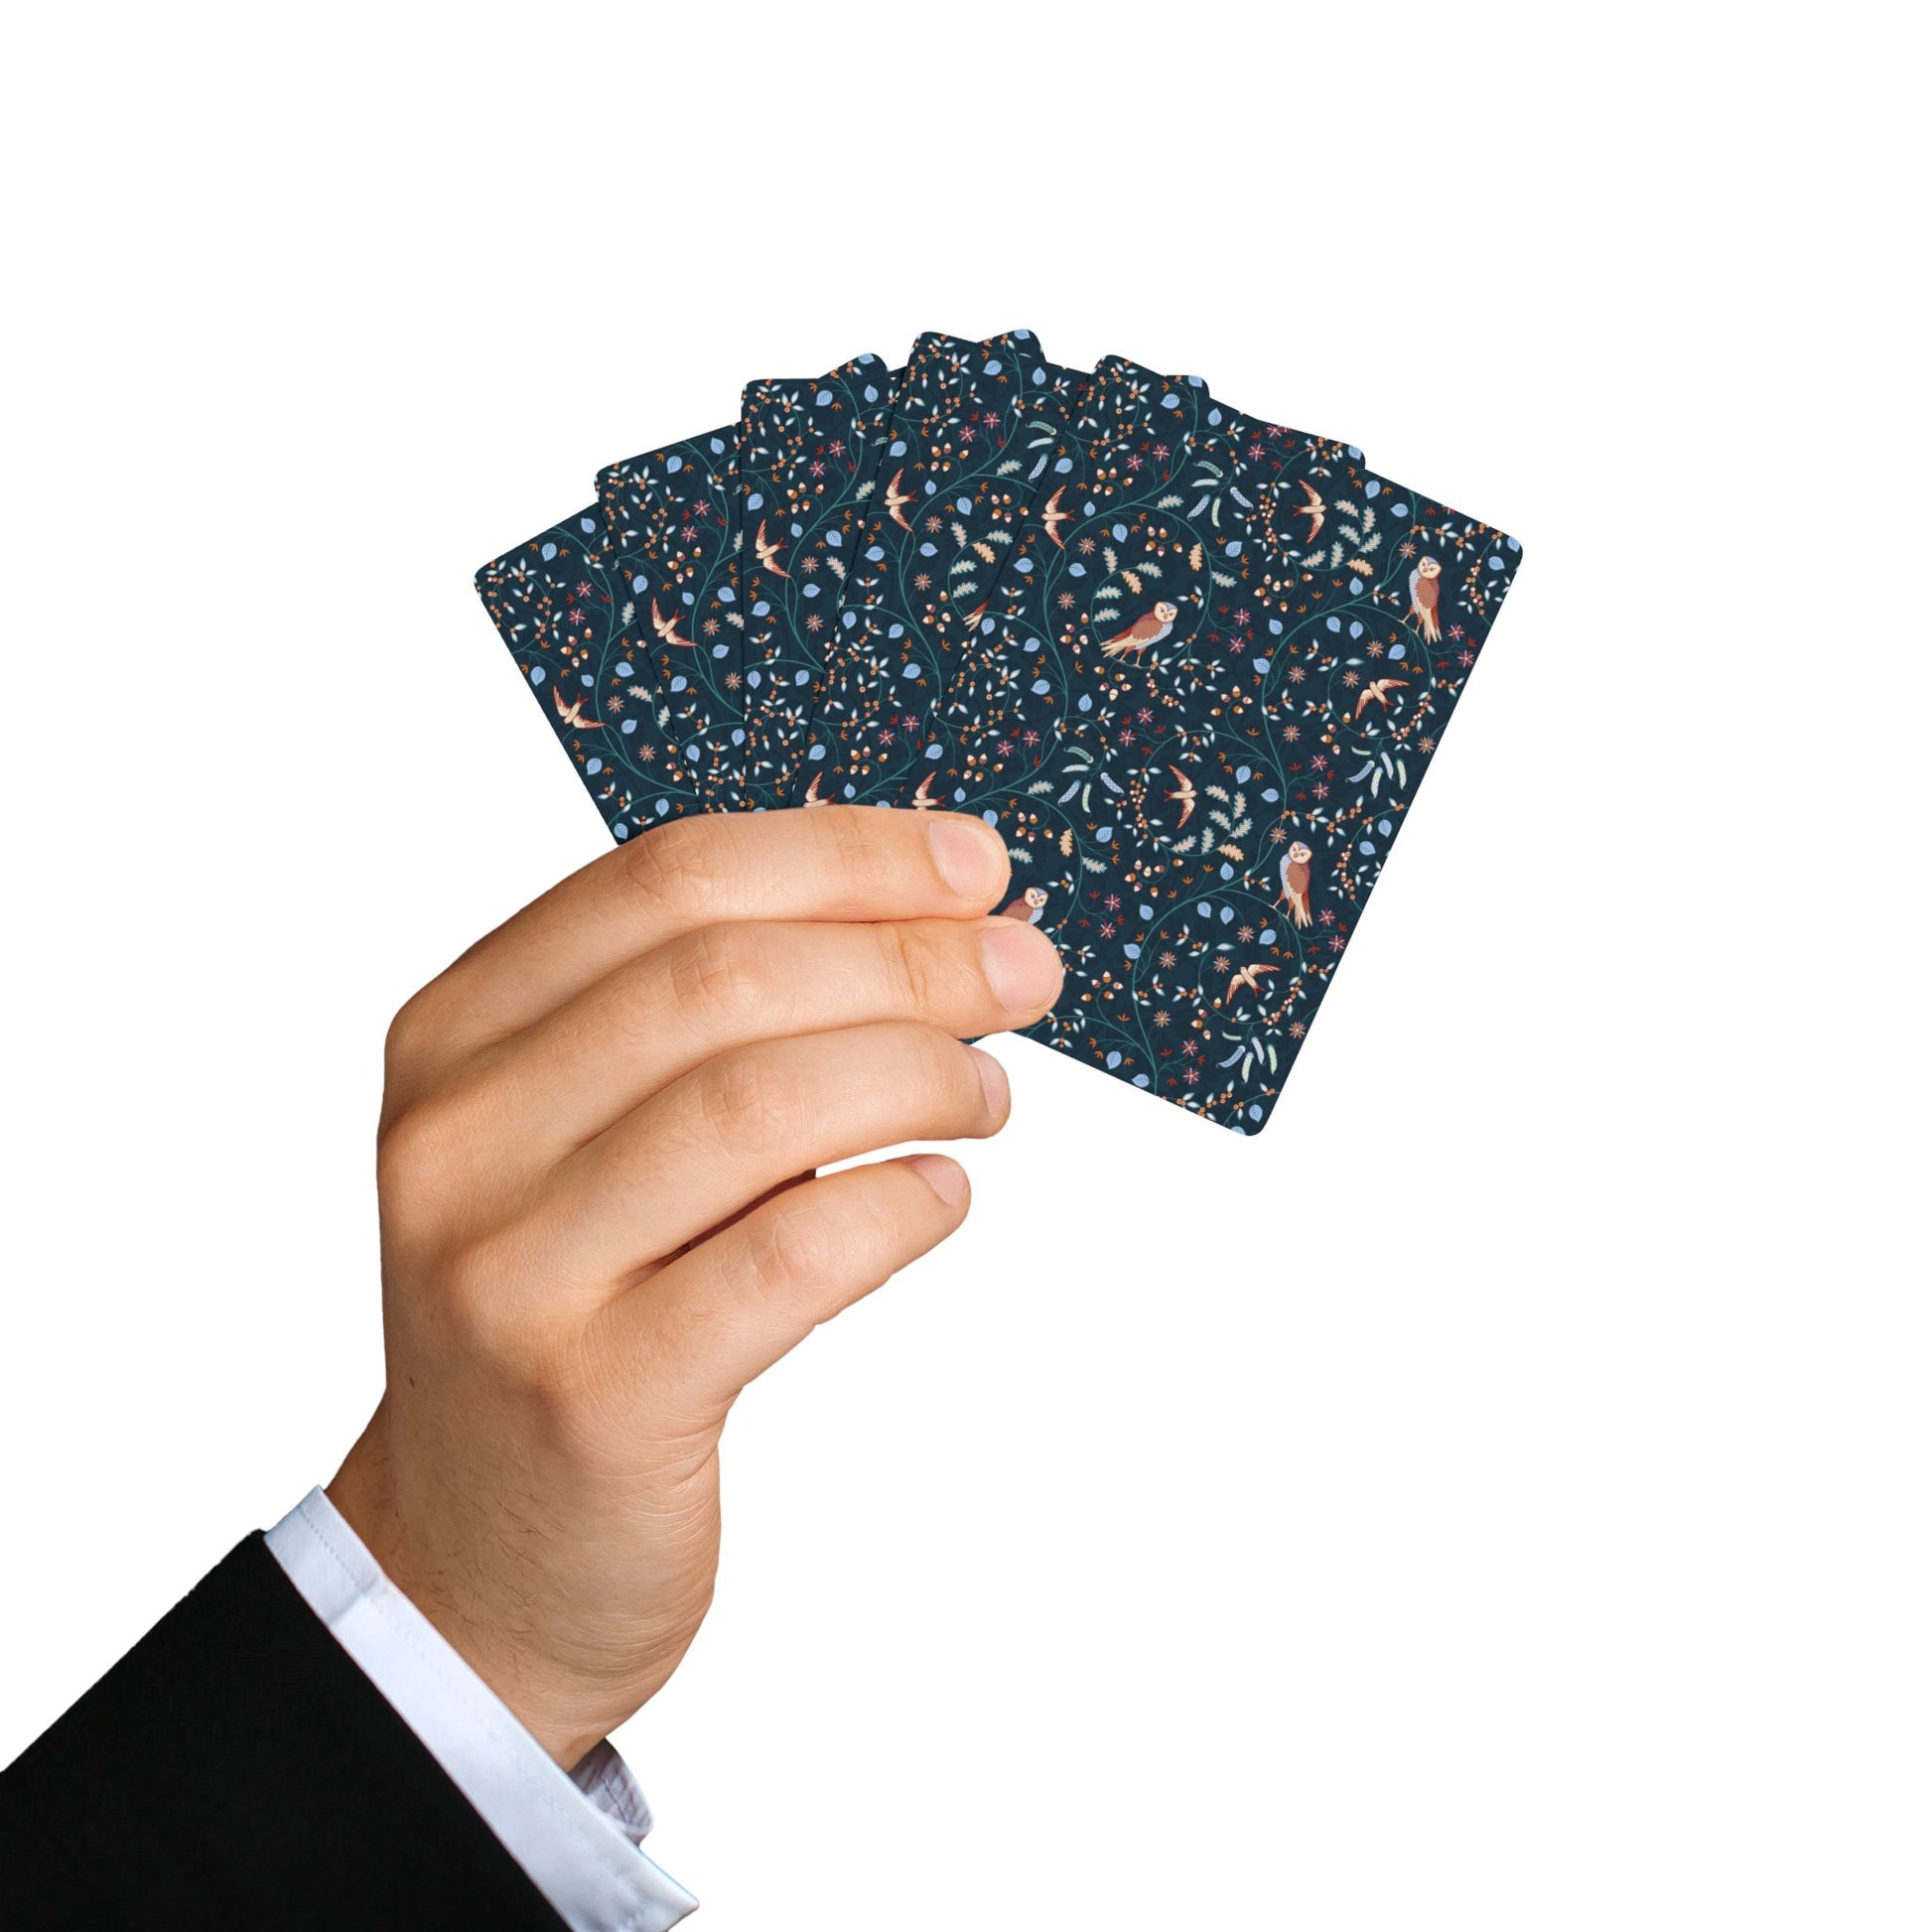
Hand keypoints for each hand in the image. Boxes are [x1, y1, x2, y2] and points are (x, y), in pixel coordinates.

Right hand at [328, 808, 1060, 1765]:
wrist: (480, 1557)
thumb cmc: (576, 1311)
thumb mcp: (591, 1138)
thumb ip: (715, 1023)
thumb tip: (946, 919)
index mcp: (456, 1033)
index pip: (668, 878)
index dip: (845, 853)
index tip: (976, 864)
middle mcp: (460, 1136)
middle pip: (722, 978)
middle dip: (909, 955)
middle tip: (1026, 970)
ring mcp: (514, 1269)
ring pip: (758, 1104)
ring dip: (915, 1073)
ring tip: (987, 1093)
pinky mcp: (594, 1394)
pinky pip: (786, 1259)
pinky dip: (891, 1207)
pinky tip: (937, 1194)